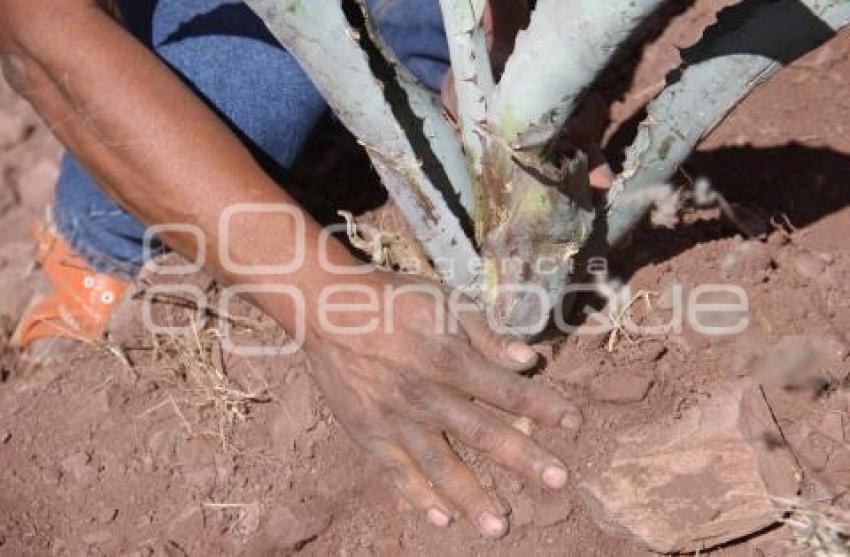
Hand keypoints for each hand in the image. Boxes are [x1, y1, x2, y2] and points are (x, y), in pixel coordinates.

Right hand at [303, 271, 581, 537]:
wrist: (328, 310)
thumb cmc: (393, 300)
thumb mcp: (445, 301)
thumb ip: (487, 334)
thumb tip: (529, 360)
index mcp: (447, 358)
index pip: (505, 389)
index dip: (543, 405)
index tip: (574, 422)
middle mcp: (424, 395)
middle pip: (482, 433)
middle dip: (522, 458)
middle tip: (557, 482)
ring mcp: (394, 420)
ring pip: (439, 465)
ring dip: (472, 496)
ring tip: (498, 526)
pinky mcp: (368, 434)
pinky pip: (397, 471)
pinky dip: (418, 496)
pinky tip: (441, 518)